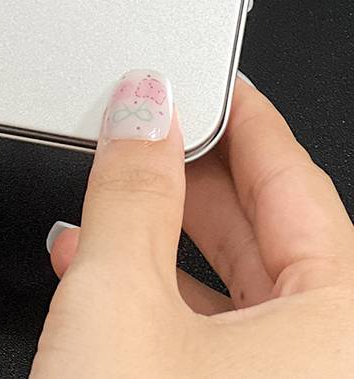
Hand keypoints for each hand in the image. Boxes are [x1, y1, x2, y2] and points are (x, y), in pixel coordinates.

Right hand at [33, 74, 353, 377]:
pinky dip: (161, 299)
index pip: (295, 180)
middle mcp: (334, 363)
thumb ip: (131, 191)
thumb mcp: (118, 300)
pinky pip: (221, 341)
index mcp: (343, 329)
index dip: (238, 116)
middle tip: (148, 127)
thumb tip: (141, 118)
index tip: (201, 81)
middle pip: (272, 233)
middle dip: (191, 176)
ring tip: (110, 196)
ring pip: (241, 289)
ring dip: (163, 237)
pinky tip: (101, 268)